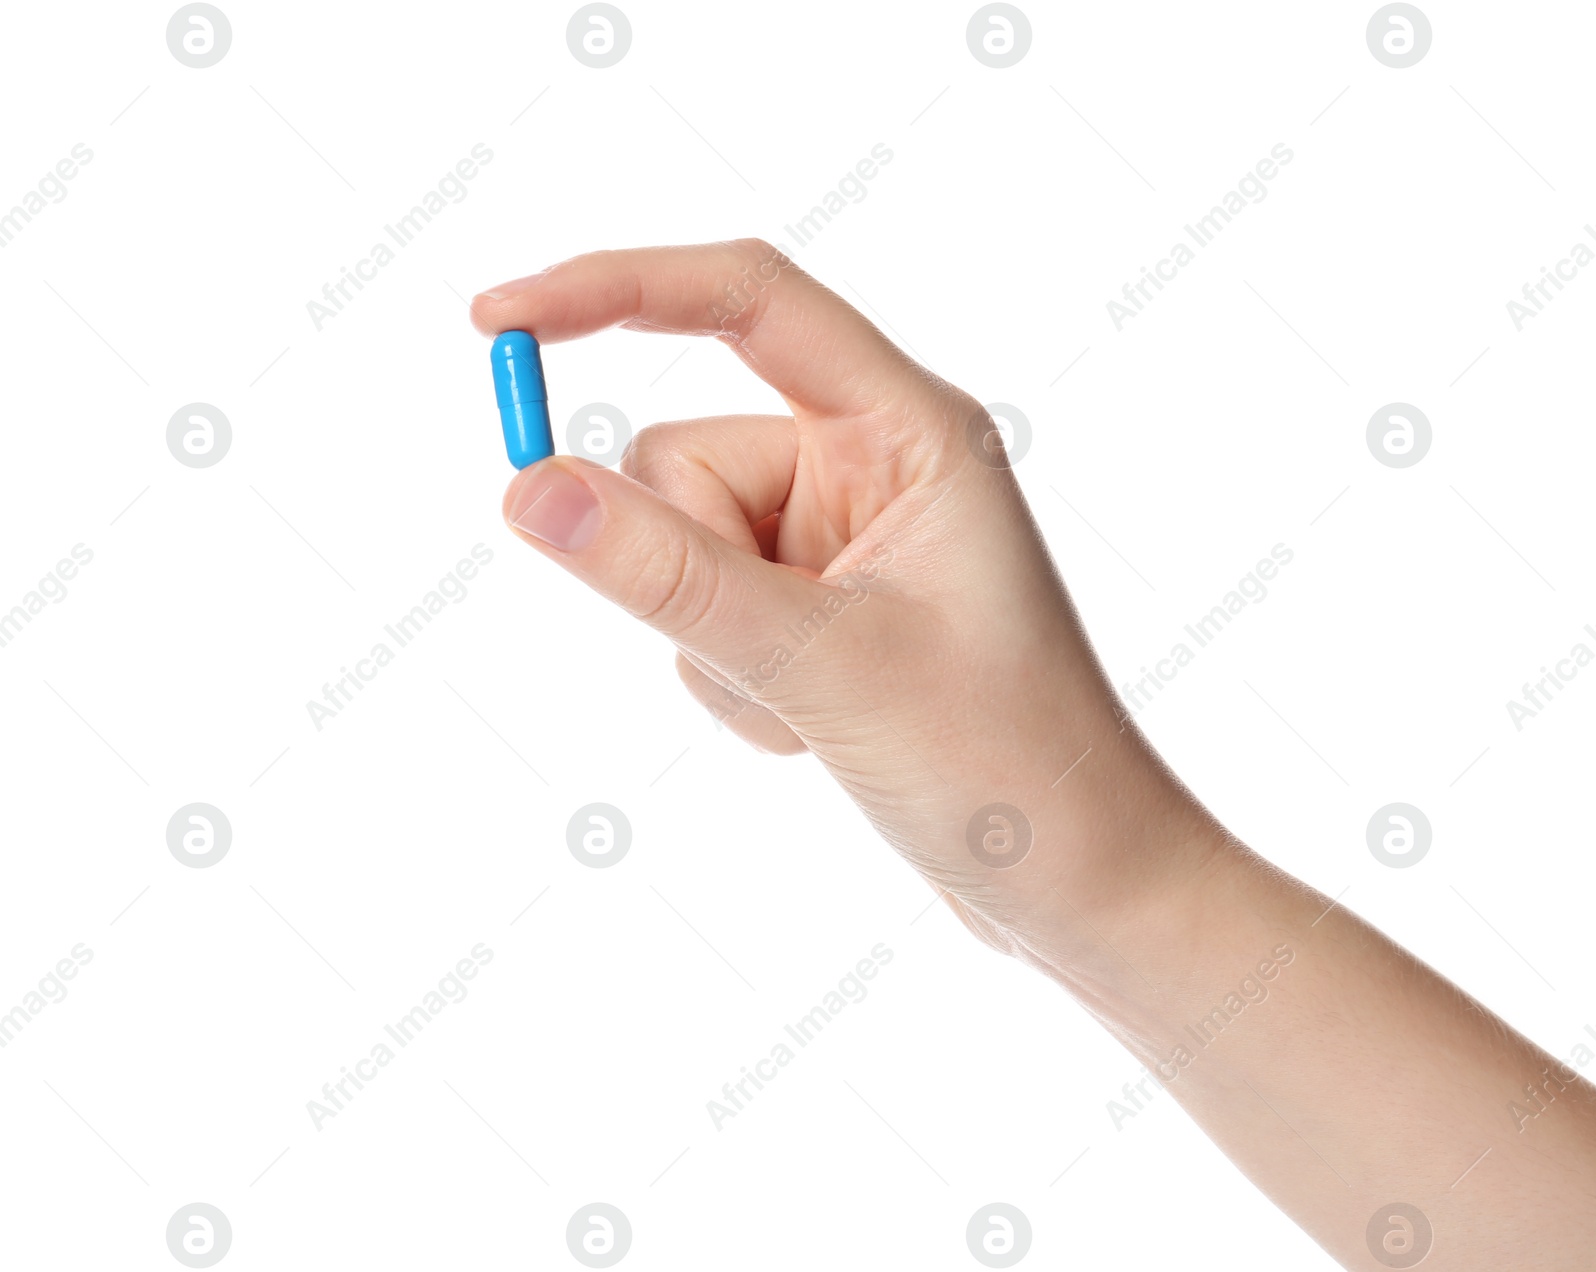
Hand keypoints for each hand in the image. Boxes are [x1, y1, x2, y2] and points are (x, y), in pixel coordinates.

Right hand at [470, 240, 1214, 961]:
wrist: (1074, 885)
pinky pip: (698, 613)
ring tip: (814, 710)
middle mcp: (870, 464)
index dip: (614, 287)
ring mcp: (837, 541)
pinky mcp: (814, 607)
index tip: (496, 322)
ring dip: (712, 647)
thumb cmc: (1002, 764)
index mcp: (910, 428)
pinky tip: (812, 731)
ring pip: (674, 548)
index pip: (746, 300)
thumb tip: (528, 491)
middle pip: (680, 459)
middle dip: (687, 571)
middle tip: (781, 655)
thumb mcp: (822, 662)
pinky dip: (727, 681)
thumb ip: (670, 575)